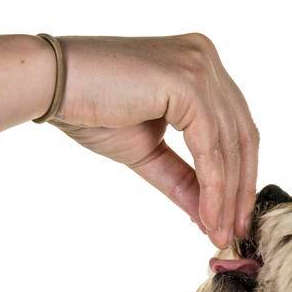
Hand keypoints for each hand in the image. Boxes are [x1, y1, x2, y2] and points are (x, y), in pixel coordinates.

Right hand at [52, 34, 258, 245]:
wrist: (50, 87)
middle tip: (234, 233)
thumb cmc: (91, 110)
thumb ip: (186, 180)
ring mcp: (199, 65)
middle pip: (242, 136)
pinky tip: (207, 217)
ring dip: (226, 197)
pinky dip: (213, 188)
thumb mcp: (150, 153)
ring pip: (229, 145)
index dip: (240, 178)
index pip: (236, 128)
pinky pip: (210, 147)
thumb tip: (212, 218)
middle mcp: (205, 57)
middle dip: (240, 191)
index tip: (234, 219)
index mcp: (199, 66)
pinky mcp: (188, 81)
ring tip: (218, 233)